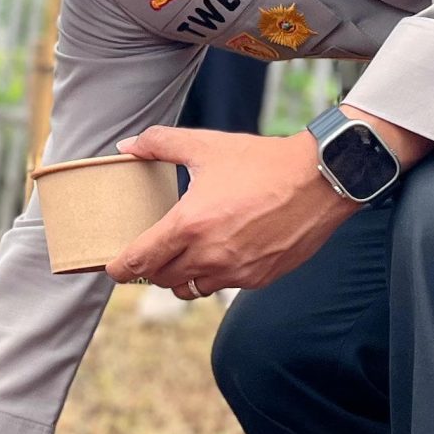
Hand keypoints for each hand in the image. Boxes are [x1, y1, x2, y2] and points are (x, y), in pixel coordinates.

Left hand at [104, 126, 361, 295]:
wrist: (320, 179)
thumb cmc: (262, 161)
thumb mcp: (206, 145)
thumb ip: (159, 144)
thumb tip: (127, 147)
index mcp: (189, 224)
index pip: (140, 260)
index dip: (120, 268)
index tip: (112, 267)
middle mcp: (210, 255)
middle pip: (162, 279)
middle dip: (150, 270)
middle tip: (149, 255)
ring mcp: (236, 271)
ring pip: (192, 288)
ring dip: (181, 277)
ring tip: (182, 257)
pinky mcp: (259, 278)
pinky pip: (224, 286)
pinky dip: (214, 275)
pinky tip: (219, 254)